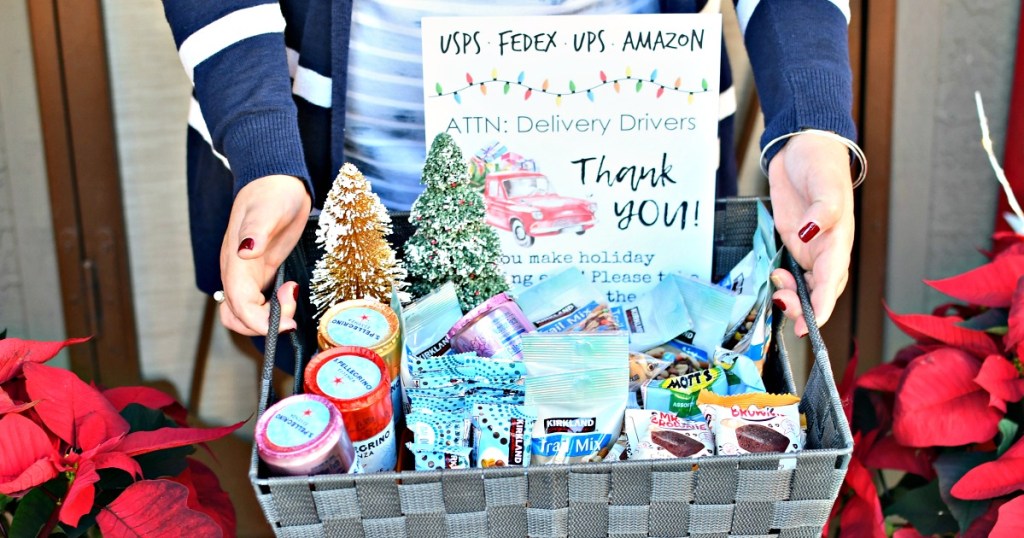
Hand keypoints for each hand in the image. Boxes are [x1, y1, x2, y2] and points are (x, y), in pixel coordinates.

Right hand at [218, 175, 310, 335]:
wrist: (275, 181)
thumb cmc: (272, 192)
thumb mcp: (269, 208)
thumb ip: (256, 230)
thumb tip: (245, 252)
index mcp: (235, 262)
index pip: (239, 306)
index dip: (260, 322)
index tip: (287, 322)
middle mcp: (237, 272)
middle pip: (238, 317)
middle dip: (265, 323)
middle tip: (293, 301)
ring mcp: (247, 274)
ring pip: (245, 313)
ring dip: (267, 319)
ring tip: (292, 294)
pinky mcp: (260, 273)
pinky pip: (257, 303)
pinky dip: (272, 310)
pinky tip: (291, 293)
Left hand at [767, 133, 854, 336]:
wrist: (801, 146)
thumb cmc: (820, 162)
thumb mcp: (825, 183)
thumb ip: (822, 209)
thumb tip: (810, 232)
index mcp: (839, 239)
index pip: (833, 279)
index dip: (823, 305)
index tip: (812, 324)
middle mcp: (826, 248)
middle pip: (820, 290)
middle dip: (805, 308)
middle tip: (783, 307)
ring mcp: (809, 247)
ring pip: (805, 286)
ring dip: (793, 298)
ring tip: (777, 294)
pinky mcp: (793, 242)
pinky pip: (791, 272)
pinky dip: (782, 284)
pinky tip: (773, 281)